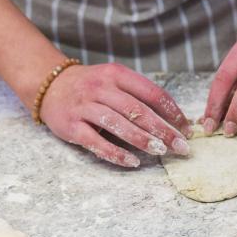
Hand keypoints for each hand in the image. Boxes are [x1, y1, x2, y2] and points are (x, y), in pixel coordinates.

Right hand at [40, 63, 192, 167]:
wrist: (50, 86)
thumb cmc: (92, 87)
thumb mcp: (115, 80)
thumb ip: (139, 95)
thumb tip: (174, 120)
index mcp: (117, 75)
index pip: (152, 93)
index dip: (172, 111)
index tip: (186, 128)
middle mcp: (101, 88)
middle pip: (138, 110)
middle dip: (163, 129)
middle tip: (181, 146)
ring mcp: (84, 106)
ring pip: (118, 124)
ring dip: (142, 139)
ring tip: (161, 151)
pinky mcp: (71, 125)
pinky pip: (95, 142)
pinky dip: (115, 153)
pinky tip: (132, 162)